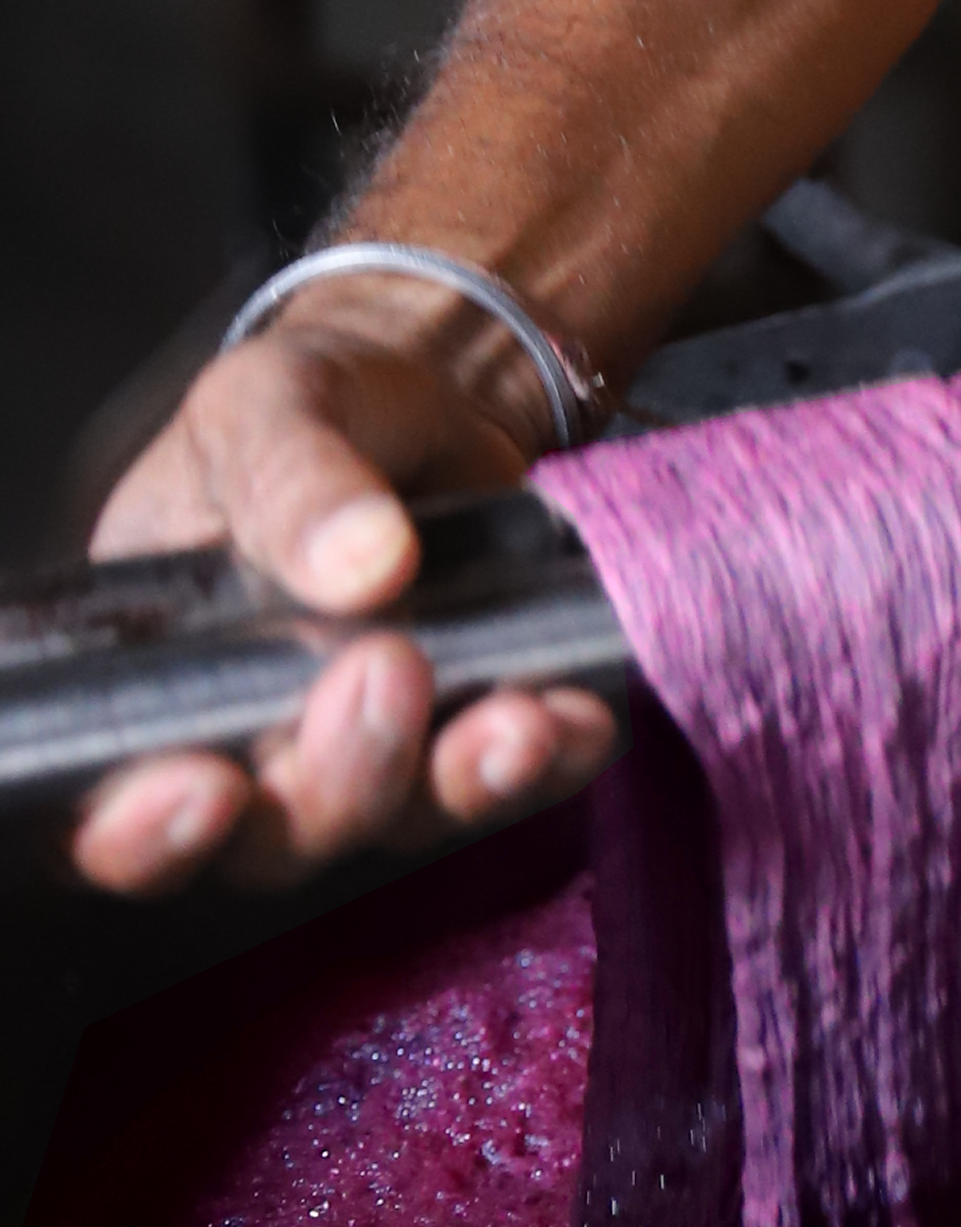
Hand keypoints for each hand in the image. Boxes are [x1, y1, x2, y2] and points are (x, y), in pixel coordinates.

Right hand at [68, 306, 616, 897]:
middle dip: (337, 779)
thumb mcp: (272, 408)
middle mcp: (249, 740)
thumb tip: (364, 562)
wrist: (428, 390)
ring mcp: (364, 752)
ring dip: (459, 780)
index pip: (116, 806)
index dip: (150, 831)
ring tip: (516, 718)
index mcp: (154, 678)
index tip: (211, 786)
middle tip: (389, 667)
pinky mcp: (466, 736)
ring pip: (399, 821)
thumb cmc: (312, 404)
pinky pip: (509, 780)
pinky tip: (577, 716)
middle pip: (275, 837)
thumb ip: (295, 484)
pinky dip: (550, 759)